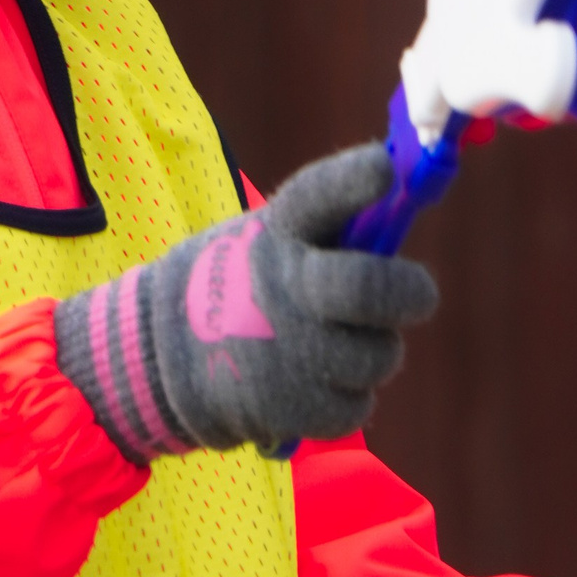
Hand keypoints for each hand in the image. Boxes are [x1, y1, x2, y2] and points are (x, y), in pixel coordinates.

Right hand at [54, 145, 436, 461]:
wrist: (158, 358)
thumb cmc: (238, 288)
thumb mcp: (265, 240)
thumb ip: (330, 237)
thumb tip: (401, 230)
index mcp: (277, 231)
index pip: (319, 194)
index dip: (355, 181)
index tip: (383, 169)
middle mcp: (282, 286)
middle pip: (370, 288)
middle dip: (409, 292)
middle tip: (419, 297)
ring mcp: (288, 350)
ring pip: (380, 356)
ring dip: (370, 353)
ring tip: (336, 346)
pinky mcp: (290, 406)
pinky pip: (356, 405)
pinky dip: (344, 398)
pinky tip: (314, 383)